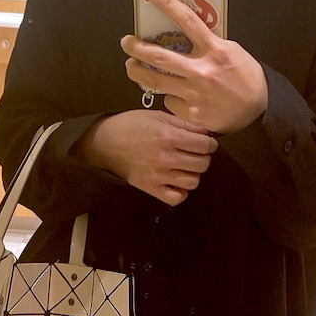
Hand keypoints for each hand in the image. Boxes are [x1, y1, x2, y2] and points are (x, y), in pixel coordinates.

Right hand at [76, 109, 217, 205]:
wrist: (105, 143)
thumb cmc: (132, 126)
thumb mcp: (158, 117)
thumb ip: (184, 124)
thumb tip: (206, 132)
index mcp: (169, 137)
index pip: (205, 145)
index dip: (210, 143)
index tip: (205, 143)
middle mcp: (166, 158)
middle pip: (203, 164)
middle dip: (203, 157)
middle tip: (195, 154)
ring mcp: (158, 175)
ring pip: (193, 181)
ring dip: (193, 174)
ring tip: (185, 167)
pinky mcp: (151, 188)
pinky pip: (177, 198)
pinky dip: (181, 192)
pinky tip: (176, 182)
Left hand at [121, 0, 268, 133]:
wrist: (260, 109)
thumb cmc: (247, 77)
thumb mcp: (232, 51)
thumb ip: (209, 44)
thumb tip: (185, 35)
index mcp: (215, 50)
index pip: (187, 21)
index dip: (166, 3)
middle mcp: (202, 71)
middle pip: (160, 57)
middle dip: (137, 48)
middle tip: (126, 42)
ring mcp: (195, 94)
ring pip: (156, 82)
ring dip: (138, 72)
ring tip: (131, 66)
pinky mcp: (192, 114)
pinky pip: (170, 102)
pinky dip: (170, 97)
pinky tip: (176, 96)